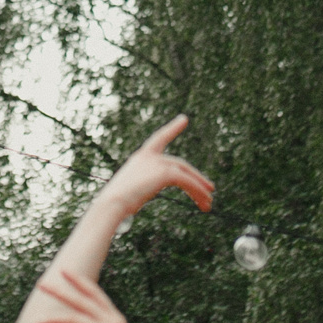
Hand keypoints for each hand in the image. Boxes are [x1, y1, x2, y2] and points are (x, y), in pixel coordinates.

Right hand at [94, 117, 212, 220]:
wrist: (112, 204)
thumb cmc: (116, 203)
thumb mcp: (130, 191)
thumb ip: (141, 187)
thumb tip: (136, 200)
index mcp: (140, 158)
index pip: (159, 138)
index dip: (172, 128)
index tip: (184, 118)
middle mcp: (149, 156)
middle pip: (180, 165)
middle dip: (196, 178)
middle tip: (210, 188)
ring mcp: (158, 163)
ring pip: (186, 173)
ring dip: (199, 189)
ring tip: (209, 204)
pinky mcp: (165, 173)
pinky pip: (187, 182)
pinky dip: (198, 192)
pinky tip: (204, 204)